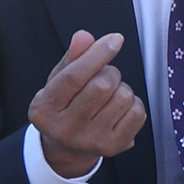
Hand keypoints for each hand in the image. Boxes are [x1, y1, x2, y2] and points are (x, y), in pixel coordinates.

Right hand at [28, 30, 144, 178]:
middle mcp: (65, 129)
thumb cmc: (64, 106)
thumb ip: (72, 57)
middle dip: (109, 72)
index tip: (115, 39)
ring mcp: (90, 141)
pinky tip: (118, 109)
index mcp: (45, 109)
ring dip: (122, 88)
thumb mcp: (58, 81)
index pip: (74, 77)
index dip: (97, 54)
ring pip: (124, 97)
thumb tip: (84, 36)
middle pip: (102, 85)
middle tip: (104, 77)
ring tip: (108, 96)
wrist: (67, 147)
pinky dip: (134, 104)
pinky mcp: (113, 147)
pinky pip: (138, 112)